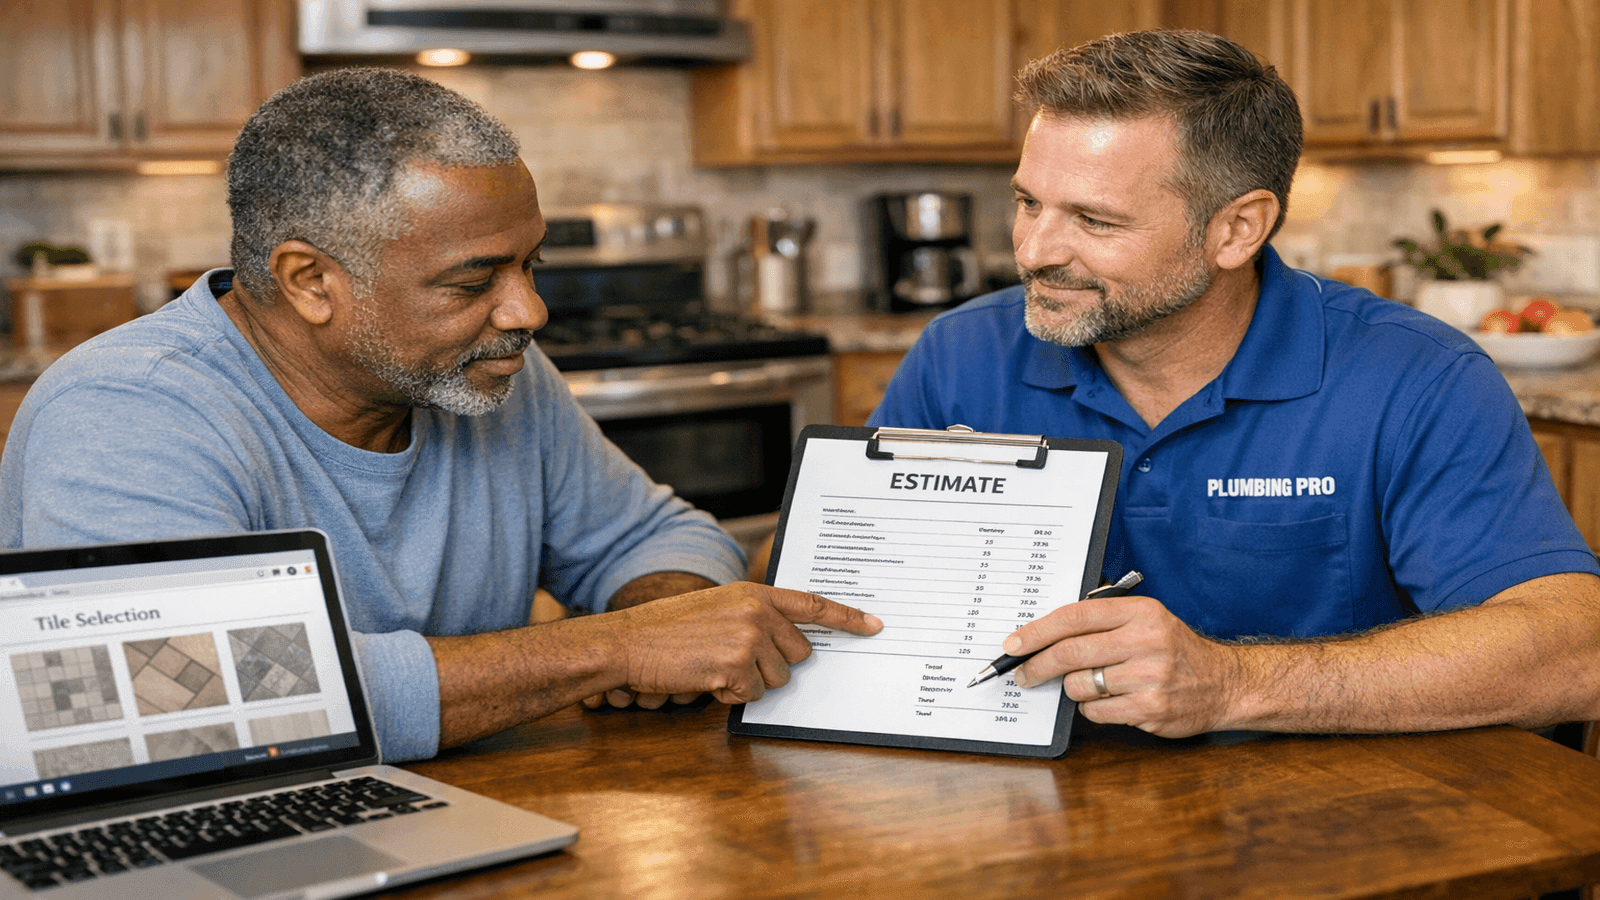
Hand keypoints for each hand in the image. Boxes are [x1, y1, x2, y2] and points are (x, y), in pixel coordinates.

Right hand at [607, 582, 881, 704]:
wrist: (628, 642)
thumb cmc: (668, 629)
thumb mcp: (718, 607)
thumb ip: (754, 615)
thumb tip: (788, 641)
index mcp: (754, 593)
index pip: (812, 603)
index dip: (847, 617)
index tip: (875, 625)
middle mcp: (757, 612)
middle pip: (799, 654)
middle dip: (773, 665)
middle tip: (733, 657)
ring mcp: (748, 639)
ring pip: (778, 680)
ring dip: (748, 682)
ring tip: (714, 665)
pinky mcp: (735, 667)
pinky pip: (752, 695)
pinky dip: (729, 695)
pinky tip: (705, 678)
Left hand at [1004, 595, 1238, 736]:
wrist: (1225, 684)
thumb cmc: (1175, 650)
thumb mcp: (1148, 619)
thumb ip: (1104, 617)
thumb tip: (1046, 627)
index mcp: (1141, 613)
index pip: (1075, 616)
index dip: (1037, 631)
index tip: (1014, 643)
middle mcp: (1146, 642)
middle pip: (1070, 652)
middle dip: (1037, 665)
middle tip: (1023, 674)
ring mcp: (1149, 678)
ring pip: (1079, 685)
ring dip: (1074, 688)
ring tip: (1090, 684)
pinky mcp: (1150, 710)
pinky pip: (1096, 712)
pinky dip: (1093, 709)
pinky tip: (1110, 701)